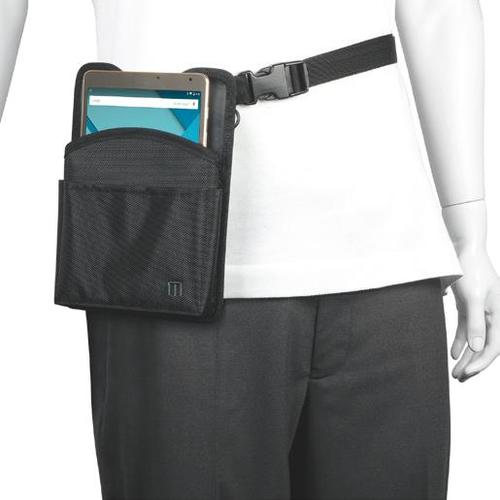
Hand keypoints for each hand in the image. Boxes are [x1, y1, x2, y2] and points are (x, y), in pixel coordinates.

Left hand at [450, 247, 499, 381]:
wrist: (463, 249)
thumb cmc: (471, 270)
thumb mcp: (472, 298)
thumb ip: (475, 323)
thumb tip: (476, 348)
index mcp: (499, 314)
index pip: (493, 346)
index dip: (481, 362)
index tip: (465, 373)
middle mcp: (493, 315)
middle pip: (484, 346)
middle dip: (473, 364)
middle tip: (457, 378)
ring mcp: (480, 311)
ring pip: (474, 339)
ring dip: (465, 356)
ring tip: (454, 372)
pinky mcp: (468, 306)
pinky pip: (466, 329)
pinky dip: (460, 341)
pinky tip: (453, 353)